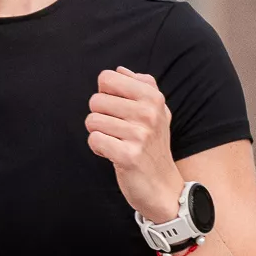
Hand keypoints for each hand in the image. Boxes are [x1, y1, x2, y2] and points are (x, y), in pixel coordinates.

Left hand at [89, 68, 185, 217]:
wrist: (163, 186)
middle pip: (96, 100)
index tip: (118, 109)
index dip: (105, 94)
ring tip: (117, 142)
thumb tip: (119, 70)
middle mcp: (148, 113)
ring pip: (92, 121)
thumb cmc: (154, 146)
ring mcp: (139, 134)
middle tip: (118, 131)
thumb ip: (141, 86)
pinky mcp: (128, 155)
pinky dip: (99, 148)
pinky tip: (113, 154)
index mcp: (153, 97)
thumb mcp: (157, 112)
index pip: (107, 78)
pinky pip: (94, 140)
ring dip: (99, 134)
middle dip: (100, 116)